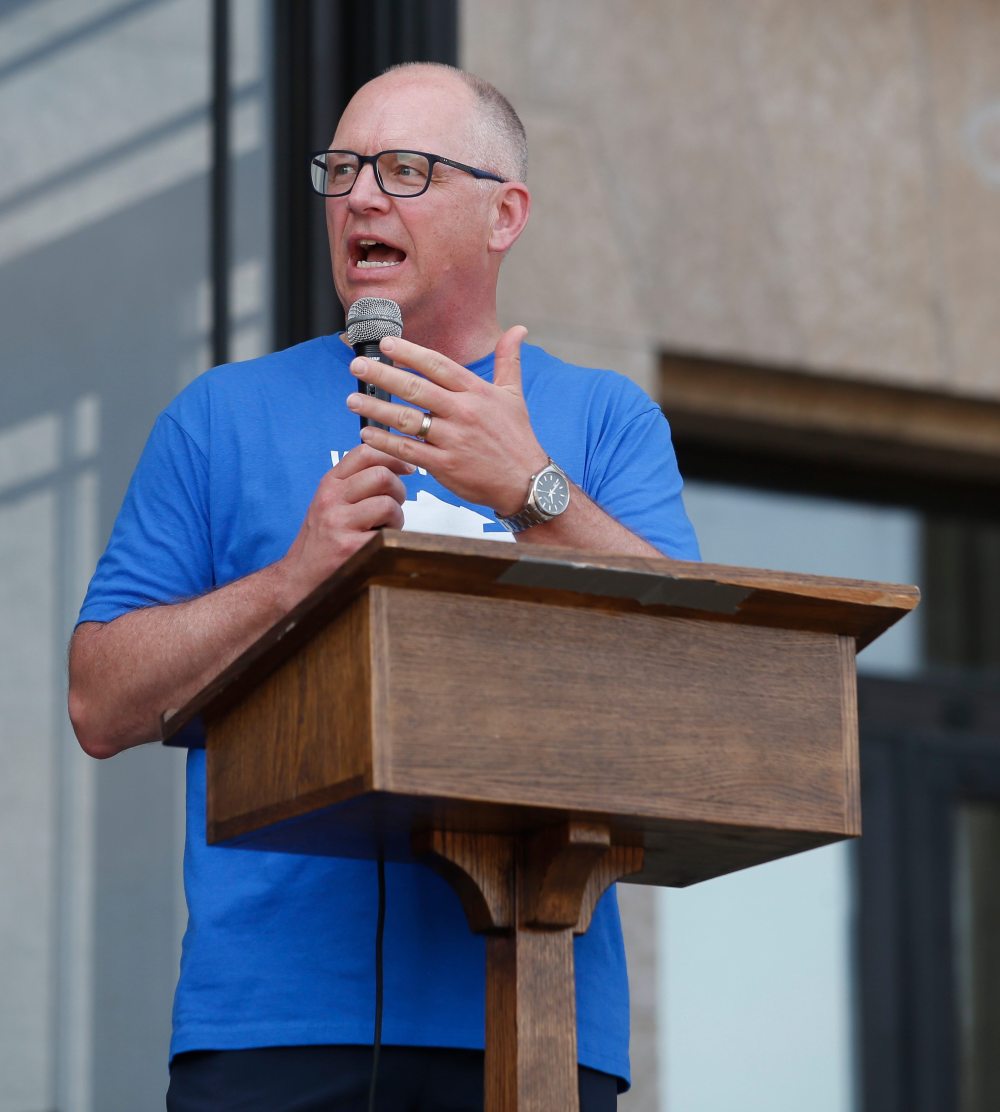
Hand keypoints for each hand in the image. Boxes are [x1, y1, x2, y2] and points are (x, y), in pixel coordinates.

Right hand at [276, 444, 412, 607]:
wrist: (300, 577)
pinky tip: (379, 543)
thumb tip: (396, 465)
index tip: (406, 469)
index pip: (364, 453)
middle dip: (398, 490)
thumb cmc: (323, 539)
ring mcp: (339, 523)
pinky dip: (391, 537)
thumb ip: (356, 482)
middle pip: (381, 475)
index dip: (392, 457)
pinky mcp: (350, 547)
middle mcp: (331, 499)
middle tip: (394, 506)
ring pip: (388, 503)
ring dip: (397, 517)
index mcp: (329, 484)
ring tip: (385, 527)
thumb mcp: (331, 502)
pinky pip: (387, 532)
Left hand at [346, 326, 547, 514]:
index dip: (410, 352)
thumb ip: (509, 360)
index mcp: (476, 392)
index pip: (437, 365)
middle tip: (357, 366)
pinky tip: (366, 434)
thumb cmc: (517, 438)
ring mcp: (452, 439)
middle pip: (415, 388)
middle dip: (382, 375)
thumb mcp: (514, 395)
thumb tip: (518, 329)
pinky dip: (385, 442)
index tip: (385, 344)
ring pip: (407, 419)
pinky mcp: (444, 465)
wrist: (525, 483)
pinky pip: (408, 450)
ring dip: (376, 408)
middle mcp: (462, 412)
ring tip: (352, 400)